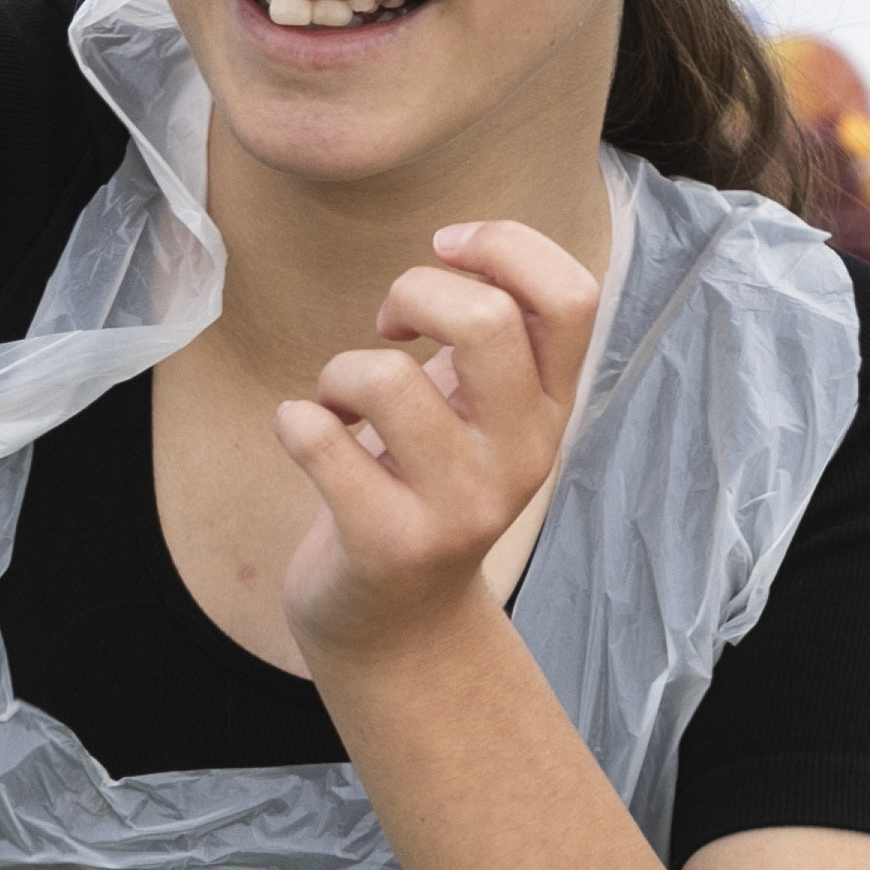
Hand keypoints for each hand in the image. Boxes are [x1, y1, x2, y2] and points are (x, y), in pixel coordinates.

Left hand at [272, 220, 595, 674]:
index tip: (447, 251)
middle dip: (413, 290)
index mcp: (553, 409)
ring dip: (338, 371)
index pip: (574, 296)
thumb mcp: (482, 409)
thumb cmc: (428, 485)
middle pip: (486, 320)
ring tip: (340, 404)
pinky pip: (317, 438)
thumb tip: (467, 244)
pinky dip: (294, 420)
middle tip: (385, 328)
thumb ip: (496, 332)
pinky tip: (309, 438)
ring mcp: (459, 506)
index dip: (506, 245)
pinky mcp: (388, 542)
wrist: (399, 624)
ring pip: (386, 377)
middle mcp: (521, 457)